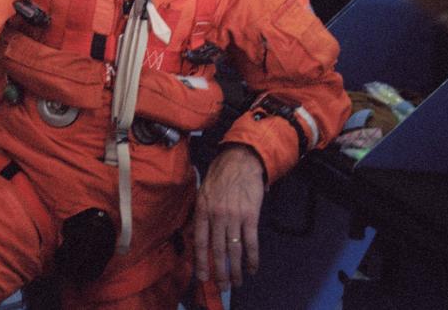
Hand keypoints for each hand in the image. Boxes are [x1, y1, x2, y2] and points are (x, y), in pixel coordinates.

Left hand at [194, 145, 265, 290]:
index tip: (202, 277)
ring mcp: (234, 216)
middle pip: (216, 250)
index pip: (199, 241)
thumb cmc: (220, 175)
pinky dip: (252, 258)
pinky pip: (251, 242)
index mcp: (202, 209)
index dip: (200, 261)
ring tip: (237, 282)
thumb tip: (194, 234)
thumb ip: (200, 214)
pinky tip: (252, 269)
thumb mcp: (202, 192)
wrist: (241, 160)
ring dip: (236, 269)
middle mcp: (216, 215)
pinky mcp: (250, 216)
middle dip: (219, 271)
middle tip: (222, 286)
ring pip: (233, 249)